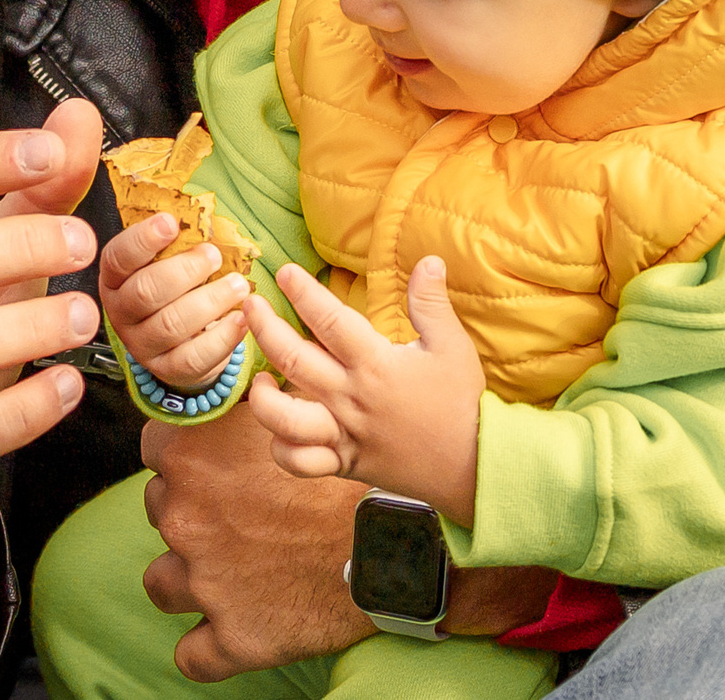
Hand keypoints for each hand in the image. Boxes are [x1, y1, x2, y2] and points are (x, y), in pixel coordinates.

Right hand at [100, 213, 251, 390]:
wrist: (177, 340)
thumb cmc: (174, 287)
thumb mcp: (166, 261)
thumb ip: (177, 244)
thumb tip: (206, 221)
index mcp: (116, 278)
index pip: (119, 257)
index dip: (143, 239)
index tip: (171, 223)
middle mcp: (121, 313)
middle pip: (146, 292)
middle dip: (185, 270)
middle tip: (214, 256)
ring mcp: (142, 345)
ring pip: (172, 325)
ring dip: (211, 301)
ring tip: (239, 286)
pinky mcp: (167, 369)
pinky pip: (194, 358)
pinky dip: (222, 337)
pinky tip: (240, 318)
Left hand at [140, 404, 369, 678]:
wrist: (395, 538)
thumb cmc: (351, 471)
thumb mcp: (301, 406)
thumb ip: (256, 391)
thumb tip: (245, 364)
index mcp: (192, 456)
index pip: (153, 448)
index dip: (185, 454)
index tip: (213, 462)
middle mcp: (184, 517)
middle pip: (158, 510)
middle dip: (191, 512)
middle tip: (239, 514)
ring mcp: (203, 582)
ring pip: (162, 582)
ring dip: (187, 576)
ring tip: (231, 569)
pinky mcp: (232, 638)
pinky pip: (192, 655)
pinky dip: (207, 644)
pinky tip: (231, 627)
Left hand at [245, 258, 482, 523]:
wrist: (474, 465)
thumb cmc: (462, 402)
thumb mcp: (452, 345)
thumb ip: (431, 303)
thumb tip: (428, 260)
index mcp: (376, 364)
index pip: (330, 320)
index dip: (304, 292)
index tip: (284, 272)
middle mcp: (351, 397)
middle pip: (293, 359)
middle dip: (264, 328)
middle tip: (250, 305)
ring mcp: (344, 433)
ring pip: (285, 419)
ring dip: (262, 397)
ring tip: (260, 377)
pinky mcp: (344, 462)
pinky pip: (300, 463)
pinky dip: (282, 449)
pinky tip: (278, 430)